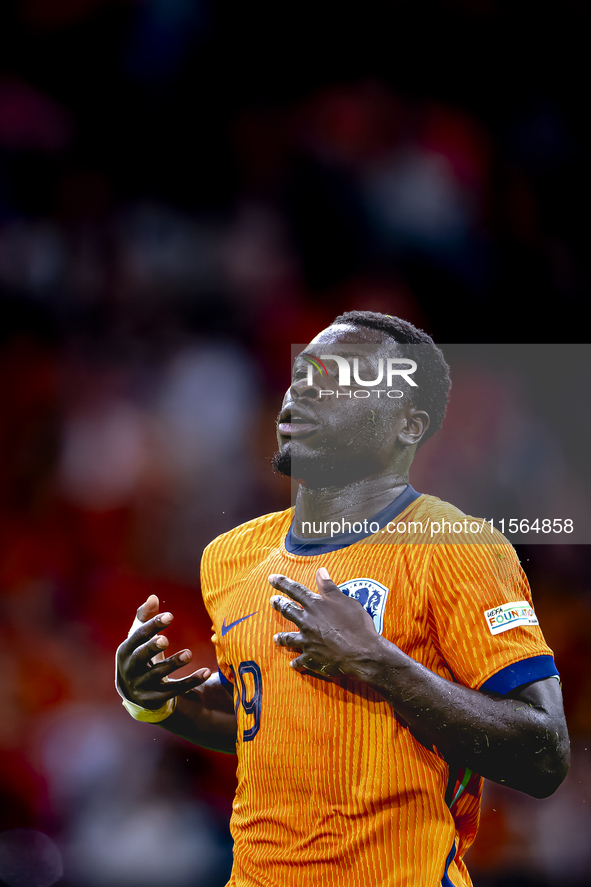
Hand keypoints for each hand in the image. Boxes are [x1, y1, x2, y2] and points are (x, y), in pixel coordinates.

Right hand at [116, 595, 210, 709]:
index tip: (170, 616)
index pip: (137, 636)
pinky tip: (206, 671)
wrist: (135, 693)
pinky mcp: (156, 698)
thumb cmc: (140, 655)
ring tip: (189, 653)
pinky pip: (175, 690)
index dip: (152, 625)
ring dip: (174, 664)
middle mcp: (130, 669)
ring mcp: (141, 686)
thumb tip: (153, 597)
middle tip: (166, 640)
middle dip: (152, 648)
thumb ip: (145, 616)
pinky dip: (191, 681)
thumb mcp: (139, 638)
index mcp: (125, 650)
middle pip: (140, 657)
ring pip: (158, 675)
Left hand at [269, 567, 379, 678]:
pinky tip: (293, 664)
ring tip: (276, 637)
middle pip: (288, 611)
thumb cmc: (355, 624)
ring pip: (288, 638)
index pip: (295, 590)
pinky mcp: (311, 658)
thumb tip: (320, 571)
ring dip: (281, 637)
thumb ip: (329, 587)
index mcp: (315, 606)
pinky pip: (300, 661)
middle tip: (272, 601)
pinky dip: (296, 663)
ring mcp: (307, 641)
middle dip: (279, 605)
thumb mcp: (344, 600)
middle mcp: (307, 622)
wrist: (361, 653)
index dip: (282, 583)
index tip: (271, 578)